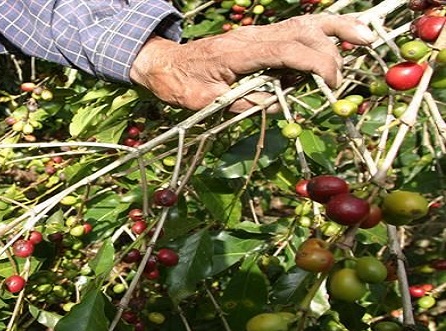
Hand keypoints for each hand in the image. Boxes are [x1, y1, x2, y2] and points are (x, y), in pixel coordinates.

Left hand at [130, 14, 376, 111]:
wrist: (164, 64)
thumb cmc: (181, 85)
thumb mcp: (207, 102)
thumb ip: (244, 104)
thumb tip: (279, 108)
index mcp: (237, 52)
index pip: (286, 50)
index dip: (314, 64)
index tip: (330, 83)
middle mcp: (251, 36)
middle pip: (301, 32)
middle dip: (329, 51)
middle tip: (341, 78)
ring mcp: (256, 32)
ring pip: (302, 23)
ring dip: (335, 28)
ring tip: (366, 36)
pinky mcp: (259, 36)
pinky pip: (295, 28)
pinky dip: (322, 29)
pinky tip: (343, 31)